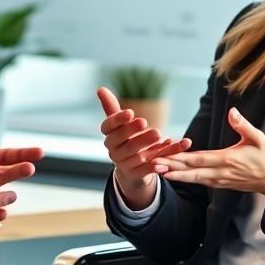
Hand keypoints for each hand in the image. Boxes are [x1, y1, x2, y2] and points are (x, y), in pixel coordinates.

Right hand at [98, 86, 189, 210]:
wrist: (132, 168)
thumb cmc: (127, 139)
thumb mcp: (121, 125)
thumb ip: (112, 107)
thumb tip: (100, 89)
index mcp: (109, 135)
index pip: (108, 126)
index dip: (117, 120)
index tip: (130, 112)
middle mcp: (113, 150)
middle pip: (122, 140)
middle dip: (133, 131)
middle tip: (145, 121)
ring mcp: (124, 164)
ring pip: (136, 154)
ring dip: (148, 144)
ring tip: (161, 135)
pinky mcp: (135, 175)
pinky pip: (147, 170)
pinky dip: (154, 166)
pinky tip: (164, 162)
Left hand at [160, 107, 264, 202]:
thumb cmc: (263, 156)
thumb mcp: (258, 138)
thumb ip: (243, 125)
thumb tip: (232, 111)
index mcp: (227, 160)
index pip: (199, 159)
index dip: (180, 158)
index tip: (165, 156)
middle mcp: (219, 172)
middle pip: (190, 170)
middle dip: (170, 168)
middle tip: (151, 165)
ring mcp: (217, 180)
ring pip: (192, 178)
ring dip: (173, 174)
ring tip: (155, 171)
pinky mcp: (217, 184)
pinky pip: (197, 180)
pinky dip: (183, 177)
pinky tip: (170, 174)